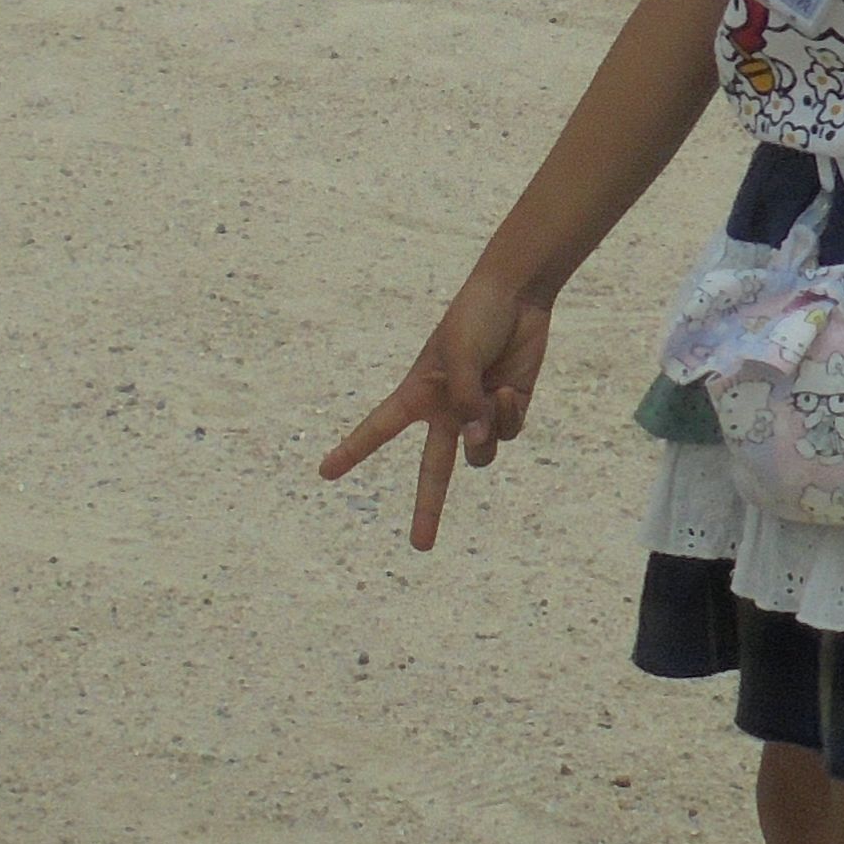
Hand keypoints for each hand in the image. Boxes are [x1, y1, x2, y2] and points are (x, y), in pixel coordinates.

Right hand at [319, 268, 553, 550]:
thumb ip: (464, 405)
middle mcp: (446, 411)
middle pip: (434, 471)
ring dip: (484, 433)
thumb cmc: (475, 318)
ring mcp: (479, 414)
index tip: (325, 472)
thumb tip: (479, 444)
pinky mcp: (509, 409)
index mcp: (417, 394)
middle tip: (421, 547)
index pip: (378, 429)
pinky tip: (508, 386)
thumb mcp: (458, 358)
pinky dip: (507, 415)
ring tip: (490, 393)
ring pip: (480, 453)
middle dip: (427, 509)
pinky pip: (506, 433)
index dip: (351, 451)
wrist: (517, 295)